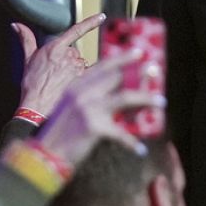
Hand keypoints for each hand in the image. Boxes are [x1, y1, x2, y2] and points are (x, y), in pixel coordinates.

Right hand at [14, 13, 103, 116]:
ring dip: (73, 67)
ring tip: (60, 79)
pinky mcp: (82, 80)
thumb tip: (17, 26)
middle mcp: (69, 56)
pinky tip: (70, 83)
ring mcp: (77, 68)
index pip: (77, 30)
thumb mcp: (27, 58)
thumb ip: (26, 39)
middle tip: (55, 69)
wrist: (37, 105)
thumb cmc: (31, 84)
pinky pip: (86, 73)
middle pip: (74, 50)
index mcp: (56, 48)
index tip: (100, 16)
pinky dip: (80, 76)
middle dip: (67, 57)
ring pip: (80, 62)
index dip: (91, 22)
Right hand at [35, 47, 165, 166]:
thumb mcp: (70, 109)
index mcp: (76, 86)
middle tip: (155, 70)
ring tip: (161, 102)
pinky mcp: (94, 127)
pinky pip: (121, 134)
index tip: (138, 51)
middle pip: (117, 77)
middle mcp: (82, 93)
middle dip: (138, 73)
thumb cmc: (58, 134)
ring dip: (145, 99)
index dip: (122, 58)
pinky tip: (141, 150)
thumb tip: (118, 99)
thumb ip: (89, 99)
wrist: (44, 154)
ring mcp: (88, 108)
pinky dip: (132, 143)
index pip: (103, 66)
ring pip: (125, 98)